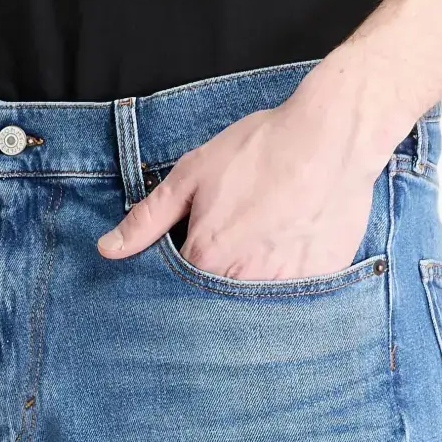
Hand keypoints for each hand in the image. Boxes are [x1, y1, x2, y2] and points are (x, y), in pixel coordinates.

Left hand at [98, 61, 398, 280]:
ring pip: (256, 306)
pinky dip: (289, 281)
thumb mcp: (193, 174)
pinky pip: (295, 297)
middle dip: (218, 283)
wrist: (334, 135)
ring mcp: (286, 287)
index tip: (195, 252)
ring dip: (252, 286)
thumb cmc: (261, 149)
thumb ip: (148, 218)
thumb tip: (108, 249)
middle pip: (217, 304)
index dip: (183, 274)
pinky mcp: (320, 283)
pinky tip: (291, 247)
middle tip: (237, 241)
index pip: (178, 290)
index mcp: (208, 258)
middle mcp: (245, 282)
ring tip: (264, 242)